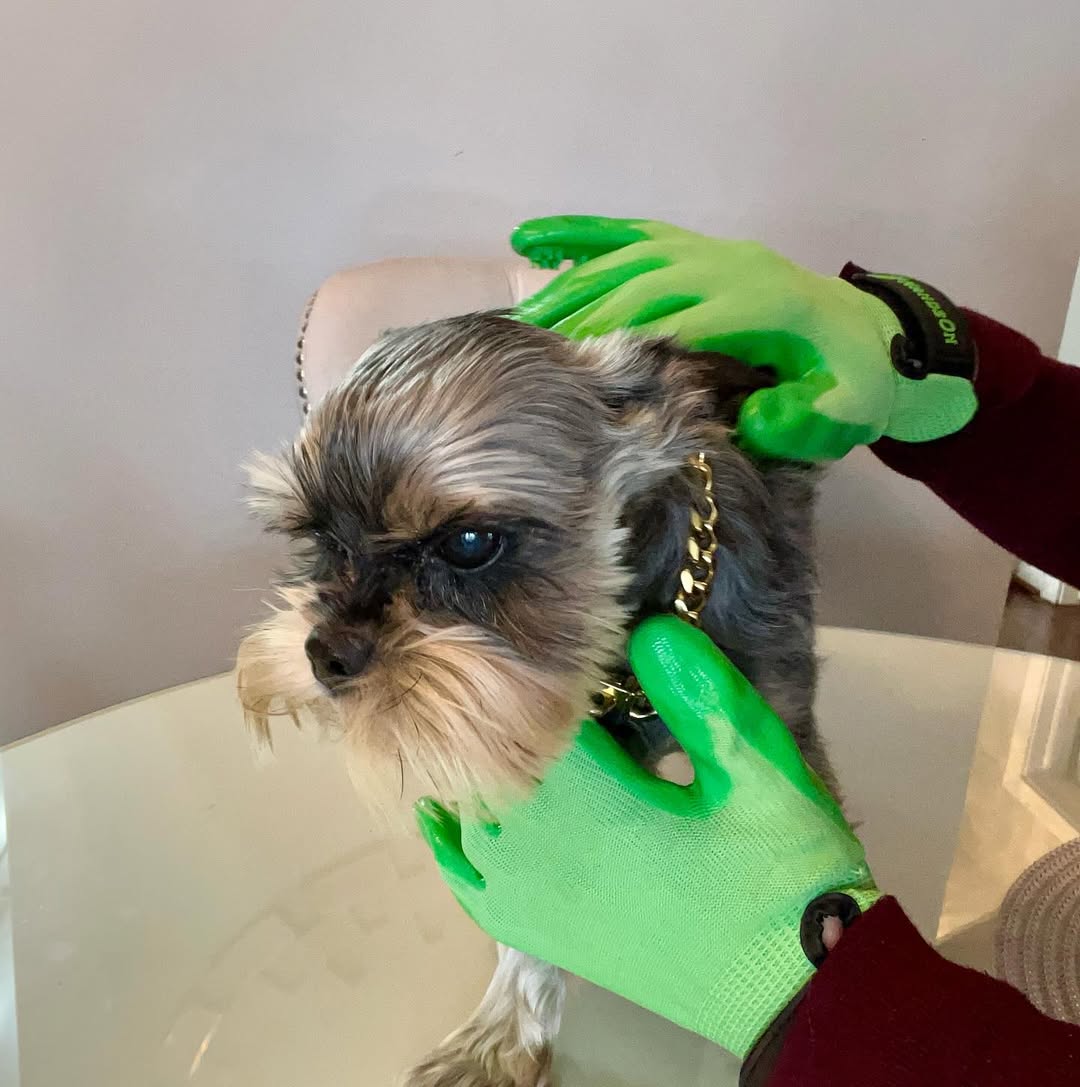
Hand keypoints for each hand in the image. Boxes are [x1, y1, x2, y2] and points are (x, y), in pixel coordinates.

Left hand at [416, 617, 880, 1056]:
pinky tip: (450, 826)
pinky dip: (454, 851)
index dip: (532, 679)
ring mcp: (540, 906)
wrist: (796, 988)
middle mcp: (546, 856)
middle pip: (487, 771)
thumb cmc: (782, 873)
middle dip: (500, 725)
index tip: (557, 648)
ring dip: (472, 780)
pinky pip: (474, 891)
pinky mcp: (550, 940)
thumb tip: (650, 628)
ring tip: (484, 737)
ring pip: (467, 828)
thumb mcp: (761, 769)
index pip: (528, 723)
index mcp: (595, 805)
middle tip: (525, 685)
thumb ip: (704, 696)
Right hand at [512, 215, 976, 460]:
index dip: (628, 335)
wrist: (875, 336)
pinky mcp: (700, 250)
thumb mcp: (849, 412)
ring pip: (630, 254)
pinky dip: (583, 236)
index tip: (576, 363)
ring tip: (524, 316)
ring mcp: (714, 251)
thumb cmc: (855, 382)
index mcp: (765, 306)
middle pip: (643, 280)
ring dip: (574, 281)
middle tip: (531, 347)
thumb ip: (805, 419)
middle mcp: (732, 266)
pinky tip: (536, 242)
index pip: (683, 315)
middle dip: (585, 311)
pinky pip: (635, 234)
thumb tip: (753, 419)